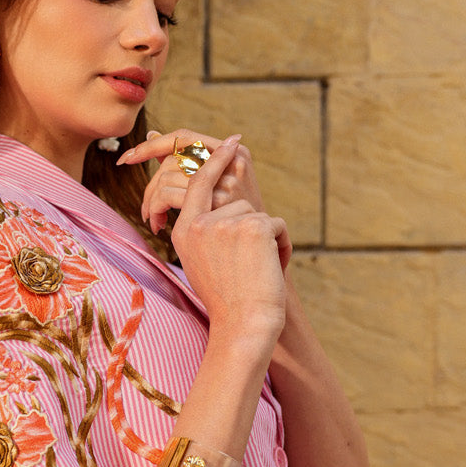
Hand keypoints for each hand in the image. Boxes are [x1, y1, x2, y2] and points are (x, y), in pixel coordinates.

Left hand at [118, 128, 289, 268]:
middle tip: (145, 212)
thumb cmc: (235, 229)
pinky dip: (156, 210)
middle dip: (151, 186)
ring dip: (152, 202)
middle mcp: (232, 159)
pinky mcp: (219, 199)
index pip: (183, 136)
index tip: (126, 158)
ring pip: (167, 177)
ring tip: (155, 222)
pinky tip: (160, 226)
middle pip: (172, 159)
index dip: (152, 145)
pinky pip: (169, 195)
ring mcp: (227, 178)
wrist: (261, 264)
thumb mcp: (219, 193)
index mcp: (232, 152)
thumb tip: (151, 133)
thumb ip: (188, 164)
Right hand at [121, 133, 289, 335]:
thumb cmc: (227, 301)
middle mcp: (200, 223)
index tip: (229, 142)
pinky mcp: (252, 226)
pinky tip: (272, 268)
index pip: (196, 184)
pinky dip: (281, 245)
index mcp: (184, 231)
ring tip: (259, 266)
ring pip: (253, 211)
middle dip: (233, 170)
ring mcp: (224, 223)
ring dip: (264, 235)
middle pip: (228, 193)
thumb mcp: (201, 262)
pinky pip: (273, 224)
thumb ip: (203, 230)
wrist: (244, 323)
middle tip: (236, 143)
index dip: (213, 160)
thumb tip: (218, 205)